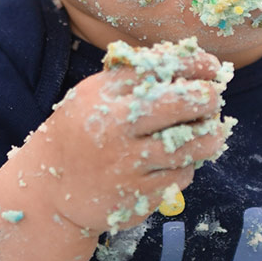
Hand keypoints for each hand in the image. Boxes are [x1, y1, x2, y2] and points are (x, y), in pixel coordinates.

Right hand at [28, 43, 231, 234]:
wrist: (48, 189)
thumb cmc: (81, 133)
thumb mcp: (93, 97)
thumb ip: (133, 80)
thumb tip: (192, 65)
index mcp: (102, 93)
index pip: (160, 68)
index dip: (195, 65)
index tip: (212, 67)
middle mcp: (114, 125)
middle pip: (183, 102)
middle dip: (208, 97)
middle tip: (213, 98)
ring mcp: (126, 162)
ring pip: (192, 144)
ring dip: (210, 136)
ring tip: (212, 130)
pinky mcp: (137, 195)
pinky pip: (181, 175)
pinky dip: (186, 166)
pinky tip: (177, 161)